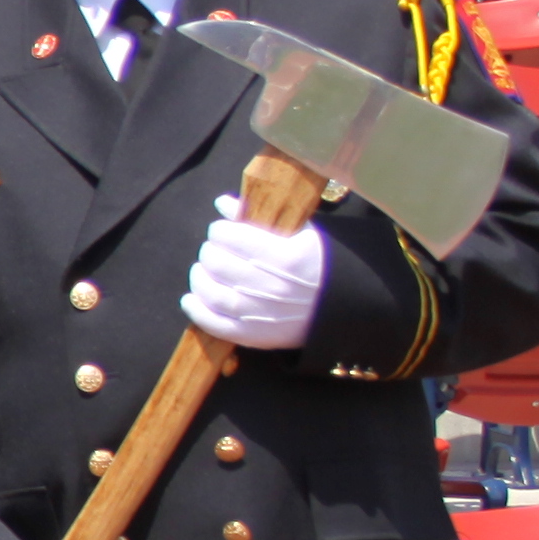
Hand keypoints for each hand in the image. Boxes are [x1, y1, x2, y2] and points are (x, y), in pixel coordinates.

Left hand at [183, 194, 325, 351]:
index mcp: (286, 256)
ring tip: (202, 270)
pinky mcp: (257, 336)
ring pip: (212, 293)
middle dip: (209, 251)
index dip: (220, 230)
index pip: (231, 237)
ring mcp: (262, 313)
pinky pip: (216, 324)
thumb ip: (262, 217)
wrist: (348, 306)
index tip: (222, 230)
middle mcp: (272, 286)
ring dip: (199, 278)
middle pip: (218, 262)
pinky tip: (191, 299)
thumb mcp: (303, 233)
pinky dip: (197, 310)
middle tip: (213, 249)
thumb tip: (222, 203)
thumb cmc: (323, 263)